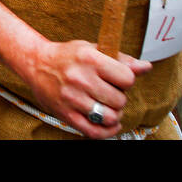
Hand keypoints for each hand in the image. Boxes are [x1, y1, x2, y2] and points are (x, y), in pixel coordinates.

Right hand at [25, 39, 151, 137]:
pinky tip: (109, 123)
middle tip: (109, 92)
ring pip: (110, 117)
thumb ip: (121, 59)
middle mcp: (80, 79)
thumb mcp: (92, 49)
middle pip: (120, 100)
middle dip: (119, 97)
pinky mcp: (66, 114)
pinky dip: (107, 131)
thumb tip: (146, 67)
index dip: (126, 80)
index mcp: (89, 59)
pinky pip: (94, 132)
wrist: (36, 63)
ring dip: (113, 114)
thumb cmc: (67, 56)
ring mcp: (72, 98)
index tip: (118, 79)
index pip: (127, 78)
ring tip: (106, 105)